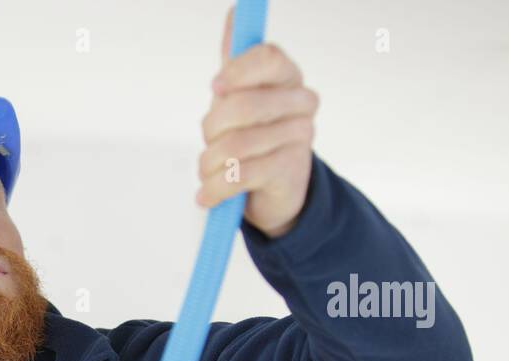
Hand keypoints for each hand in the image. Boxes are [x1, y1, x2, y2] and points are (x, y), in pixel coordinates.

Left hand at [196, 4, 318, 237]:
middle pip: (241, 106)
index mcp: (286, 76)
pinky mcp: (289, 171)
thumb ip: (235, 60)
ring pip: (234, 145)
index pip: (268, 57)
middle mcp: (300, 102)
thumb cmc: (253, 138)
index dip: (237, 71)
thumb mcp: (239, 97)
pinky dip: (215, 188)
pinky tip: (210, 194)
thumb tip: (236, 13)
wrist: (274, 193)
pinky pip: (240, 175)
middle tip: (209, 143)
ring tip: (208, 173)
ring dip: (209, 164)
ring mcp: (299, 136)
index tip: (215, 87)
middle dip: (211, 130)